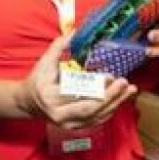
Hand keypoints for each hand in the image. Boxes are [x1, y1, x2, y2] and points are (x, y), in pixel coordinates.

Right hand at [19, 35, 135, 129]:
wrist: (28, 104)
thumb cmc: (38, 80)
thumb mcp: (44, 62)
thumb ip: (59, 46)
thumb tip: (75, 31)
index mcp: (50, 96)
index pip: (76, 93)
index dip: (95, 86)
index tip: (110, 76)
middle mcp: (59, 115)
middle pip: (90, 108)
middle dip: (110, 96)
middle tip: (125, 83)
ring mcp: (69, 124)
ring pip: (97, 116)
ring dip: (115, 103)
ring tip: (130, 90)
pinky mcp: (76, 127)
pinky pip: (97, 121)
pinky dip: (111, 110)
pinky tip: (121, 99)